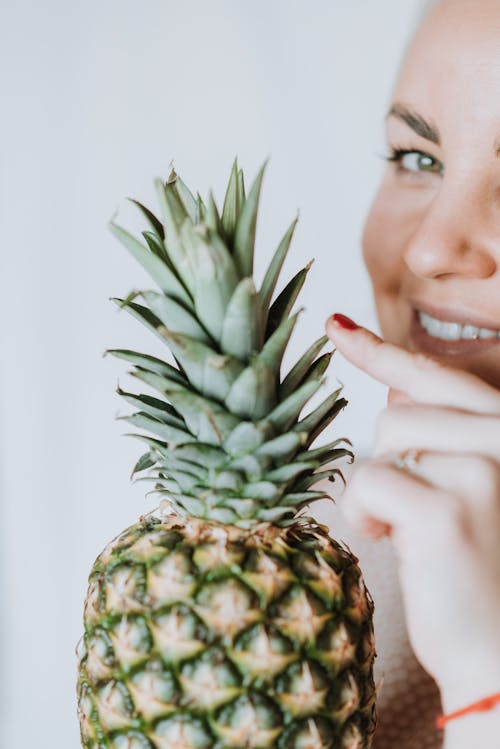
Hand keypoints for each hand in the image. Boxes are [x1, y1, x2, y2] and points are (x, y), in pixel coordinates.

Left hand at [325, 314, 499, 714]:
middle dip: (390, 466)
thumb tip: (396, 396)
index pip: (436, 378)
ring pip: (382, 446)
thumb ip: (437, 438)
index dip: (382, 353)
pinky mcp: (446, 508)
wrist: (497, 652)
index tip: (333, 325)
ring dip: (379, 493)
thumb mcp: (460, 492)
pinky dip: (366, 516)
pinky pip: (368, 482)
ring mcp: (483, 469)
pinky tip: (395, 544)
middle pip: (398, 418)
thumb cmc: (472, 569)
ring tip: (411, 532)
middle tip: (417, 516)